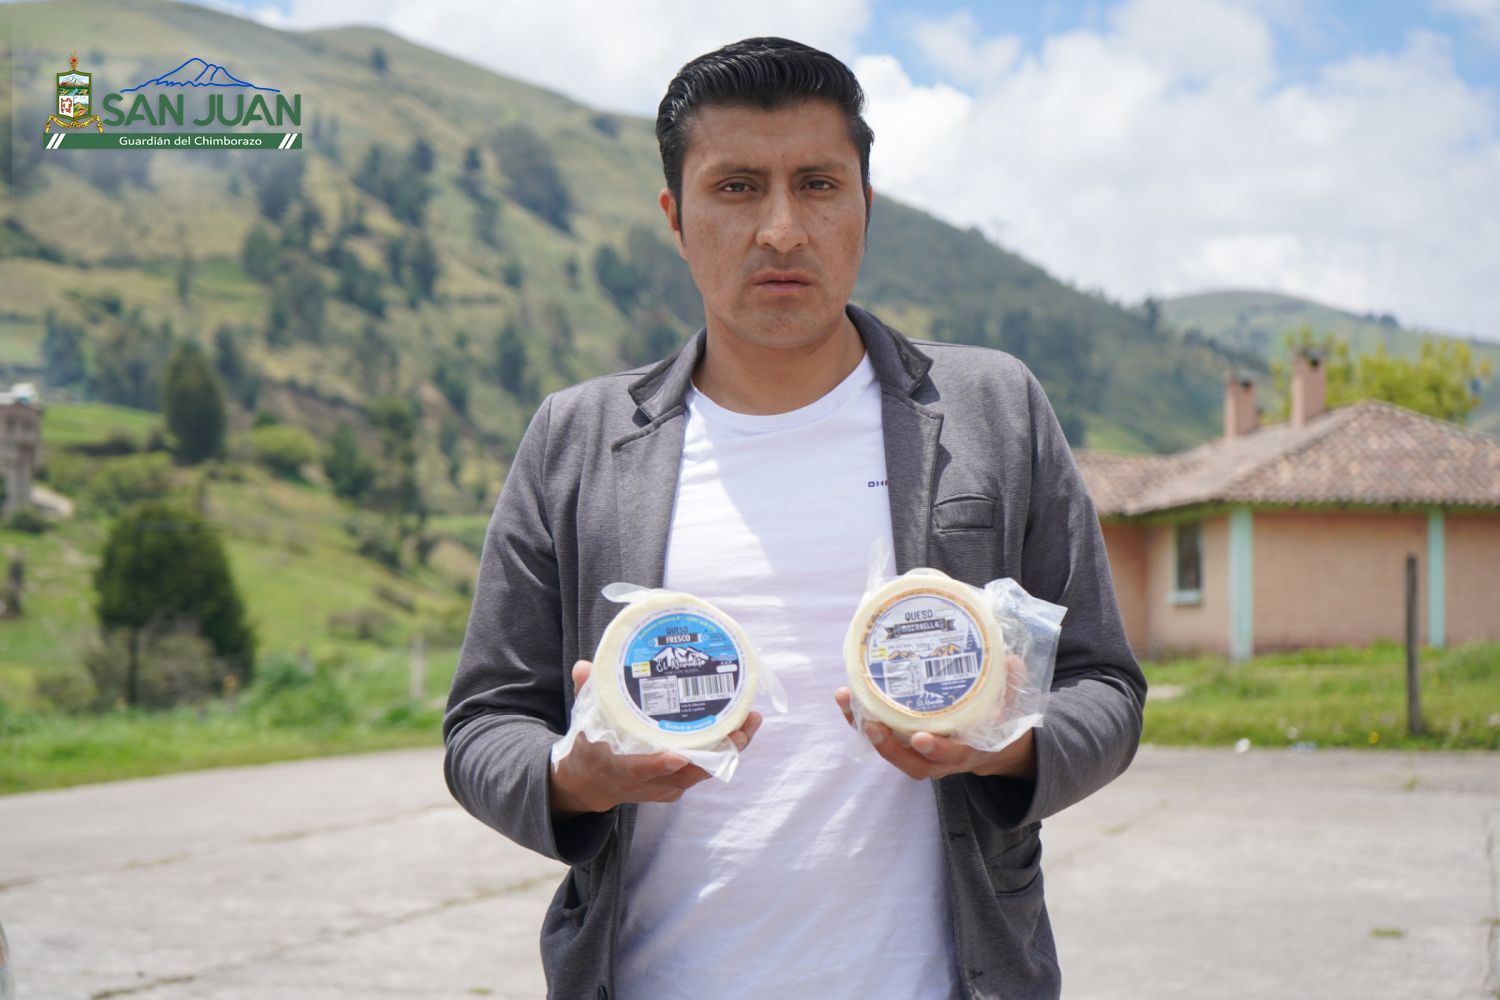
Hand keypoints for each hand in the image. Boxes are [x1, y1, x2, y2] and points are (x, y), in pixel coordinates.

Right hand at [550, 660, 763, 818]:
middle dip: (717, 753)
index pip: (640, 771)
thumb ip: (587, 693)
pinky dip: (726, 750)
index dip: (659, 766)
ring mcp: (666, 785)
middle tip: (740, 728)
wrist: (592, 784)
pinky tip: (744, 727)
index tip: (678, 756)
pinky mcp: (679, 782)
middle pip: (688, 773)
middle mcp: (648, 783)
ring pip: (704, 771)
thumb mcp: (583, 723)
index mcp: (620, 769)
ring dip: (730, 749)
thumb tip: (584, 666)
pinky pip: (707, 768)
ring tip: (751, 721)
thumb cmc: (590, 749)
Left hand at [833, 652, 1035, 780]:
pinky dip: (861, 719)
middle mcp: (942, 758)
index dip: (937, 750)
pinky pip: (881, 735)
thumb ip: (1012, 683)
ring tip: (846, 699)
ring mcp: (921, 753)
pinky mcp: (905, 741)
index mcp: (970, 750)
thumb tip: (1009, 660)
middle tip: (872, 725)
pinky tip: (847, 694)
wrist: (992, 747)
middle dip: (888, 746)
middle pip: (910, 763)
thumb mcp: (1013, 703)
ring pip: (890, 751)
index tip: (922, 738)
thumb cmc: (999, 721)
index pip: (954, 756)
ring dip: (865, 728)